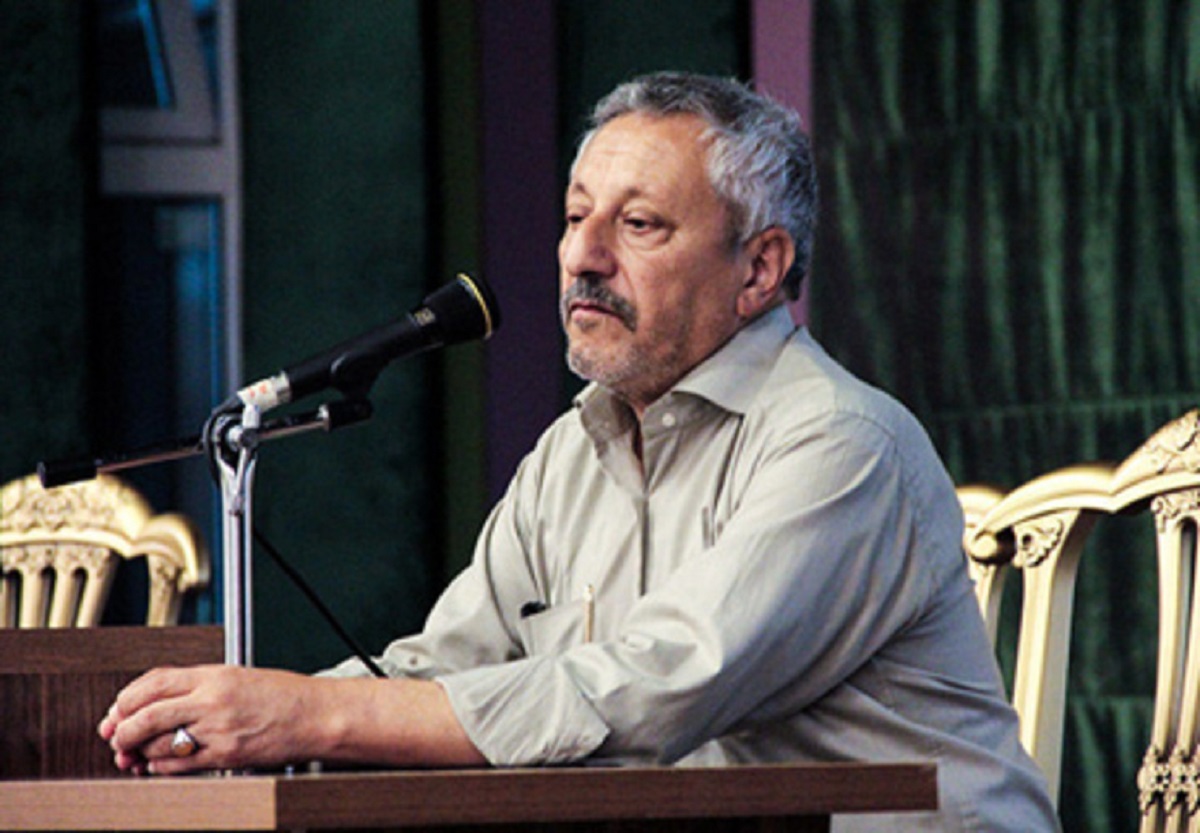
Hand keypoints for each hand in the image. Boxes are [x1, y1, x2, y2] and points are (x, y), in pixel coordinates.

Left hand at [98, 664, 486, 774]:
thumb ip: (200, 686)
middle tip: (115, 737)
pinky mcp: (227, 755)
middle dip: (122, 729)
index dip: (127, 698)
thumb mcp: (239, 677)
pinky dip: (161, 767)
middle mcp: (213, 699)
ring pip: (158, 741)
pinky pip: (180, 764)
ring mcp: (219, 729)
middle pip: (147, 713)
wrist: (318, 715)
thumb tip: (159, 701)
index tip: (118, 710)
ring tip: (135, 754)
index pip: (154, 682)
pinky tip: (159, 765)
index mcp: (215, 674)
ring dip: (139, 750)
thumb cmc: (284, 695)